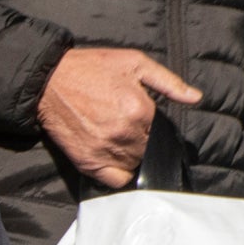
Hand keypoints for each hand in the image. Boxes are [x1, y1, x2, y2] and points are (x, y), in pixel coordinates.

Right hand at [38, 46, 202, 187]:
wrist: (49, 81)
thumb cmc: (91, 68)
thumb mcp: (135, 63)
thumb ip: (168, 82)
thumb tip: (195, 98)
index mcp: (140, 110)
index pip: (160, 132)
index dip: (153, 126)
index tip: (141, 120)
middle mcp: (124, 134)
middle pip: (148, 151)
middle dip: (143, 142)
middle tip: (127, 128)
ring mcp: (105, 150)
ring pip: (133, 166)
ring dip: (131, 157)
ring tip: (119, 141)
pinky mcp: (87, 162)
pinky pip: (114, 180)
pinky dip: (118, 174)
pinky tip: (113, 159)